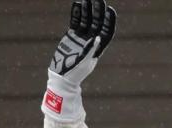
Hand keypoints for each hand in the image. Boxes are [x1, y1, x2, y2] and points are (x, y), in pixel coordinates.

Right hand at [42, 0, 116, 121]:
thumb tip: (98, 37)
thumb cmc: (74, 73)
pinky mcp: (72, 36)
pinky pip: (75, 22)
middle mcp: (91, 41)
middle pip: (97, 23)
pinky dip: (76, 13)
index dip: (109, 21)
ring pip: (86, 20)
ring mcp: (81, 37)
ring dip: (87, 9)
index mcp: (98, 48)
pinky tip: (77, 3)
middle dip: (98, 11)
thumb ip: (90, 50)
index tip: (110, 10)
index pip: (107, 31)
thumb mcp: (83, 63)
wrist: (61, 77)